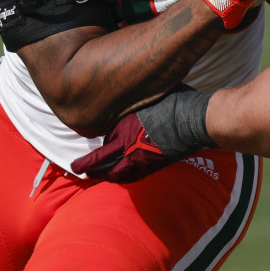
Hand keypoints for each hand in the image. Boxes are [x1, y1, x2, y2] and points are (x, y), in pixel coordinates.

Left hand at [72, 86, 212, 182]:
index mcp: (124, 122)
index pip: (102, 135)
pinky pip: (130, 178)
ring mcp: (138, 158)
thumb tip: (133, 91)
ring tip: (91, 176)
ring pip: (112, 173)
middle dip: (85, 165)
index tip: (90, 137)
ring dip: (100, 175)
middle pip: (99, 159)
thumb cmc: (177, 101)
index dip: (97, 138)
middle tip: (74, 168)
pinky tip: (118, 178)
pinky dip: (120, 178)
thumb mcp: (150, 94)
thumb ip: (137, 100)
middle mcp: (127, 142)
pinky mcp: (151, 167)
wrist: (195, 120)